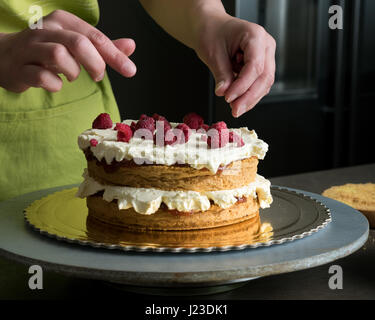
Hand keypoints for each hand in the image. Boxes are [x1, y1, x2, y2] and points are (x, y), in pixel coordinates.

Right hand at [0, 10, 135, 92]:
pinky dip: (54, 85)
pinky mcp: (20, 68)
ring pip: (59, 56)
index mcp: (63, 21)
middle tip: (98, 76)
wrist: (5, 56)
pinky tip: (55, 83)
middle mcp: (46, 30)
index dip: (115, 55)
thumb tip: (131, 45)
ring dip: (73, 72)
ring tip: (71, 76)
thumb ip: (103, 47)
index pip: (95, 36)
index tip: (130, 70)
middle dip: (95, 63)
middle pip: (78, 43)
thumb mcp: (76, 44)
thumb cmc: (48, 50)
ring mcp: (29, 48)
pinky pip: (42, 77)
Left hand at [195, 14, 275, 116]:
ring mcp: (265, 55)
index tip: (228, 98)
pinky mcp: (261, 65)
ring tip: (235, 108)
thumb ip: (221, 74)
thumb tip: (224, 92)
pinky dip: (249, 95)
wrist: (211, 27)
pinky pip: (259, 84)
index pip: (255, 66)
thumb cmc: (211, 32)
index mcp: (255, 36)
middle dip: (249, 96)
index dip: (242, 85)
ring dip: (250, 98)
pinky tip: (238, 102)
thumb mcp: (213, 53)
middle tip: (235, 110)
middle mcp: (265, 45)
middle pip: (265, 77)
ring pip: (264, 83)